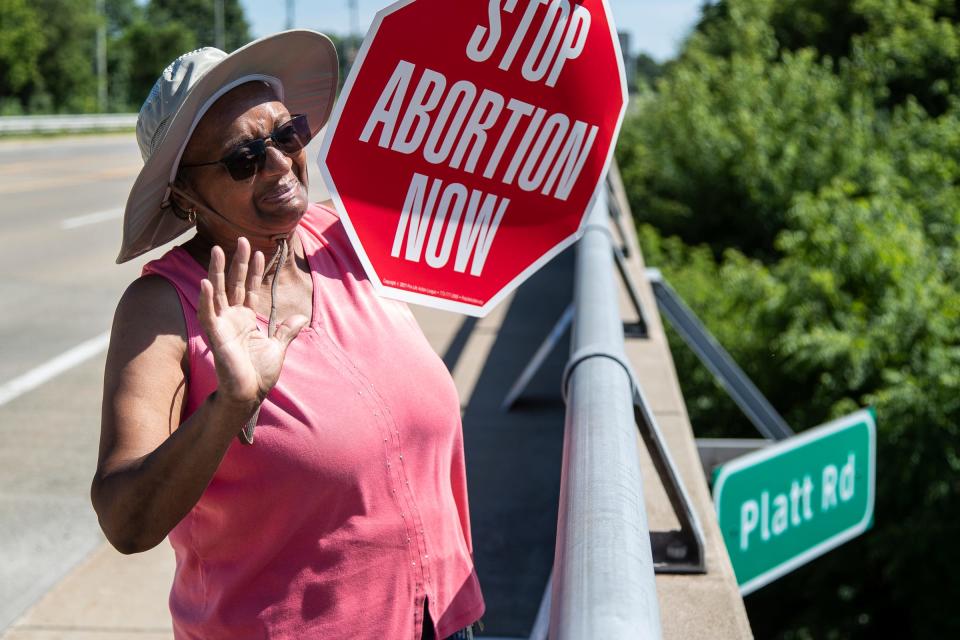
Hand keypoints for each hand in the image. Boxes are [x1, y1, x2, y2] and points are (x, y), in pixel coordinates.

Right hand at [198, 238, 307, 405]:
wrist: (250, 393)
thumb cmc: (260, 374)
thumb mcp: (278, 347)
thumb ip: (287, 331)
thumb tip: (301, 318)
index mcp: (246, 319)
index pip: (248, 288)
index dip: (252, 270)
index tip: (257, 251)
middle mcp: (232, 318)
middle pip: (232, 283)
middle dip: (236, 262)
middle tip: (240, 239)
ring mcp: (222, 325)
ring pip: (217, 292)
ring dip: (215, 271)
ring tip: (216, 250)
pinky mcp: (215, 336)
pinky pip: (208, 314)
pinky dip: (206, 299)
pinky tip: (205, 283)